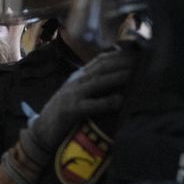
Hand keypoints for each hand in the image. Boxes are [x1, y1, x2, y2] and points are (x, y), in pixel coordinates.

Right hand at [17, 47, 135, 168]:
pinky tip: (118, 101)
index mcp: (78, 78)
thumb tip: (118, 80)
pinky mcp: (69, 111)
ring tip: (134, 73)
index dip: (119, 55)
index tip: (138, 51)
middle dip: (122, 61)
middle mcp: (75, 82)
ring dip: (117, 77)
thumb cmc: (64, 115)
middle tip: (143, 58)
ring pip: (97, 82)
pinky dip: (105, 102)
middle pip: (101, 67)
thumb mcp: (78, 96)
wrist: (41, 132)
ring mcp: (71, 96)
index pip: (100, 60)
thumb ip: (93, 87)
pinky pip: (89, 105)